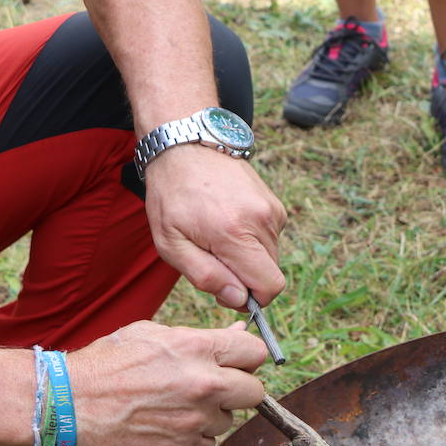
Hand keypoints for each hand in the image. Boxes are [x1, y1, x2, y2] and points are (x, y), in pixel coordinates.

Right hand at [66, 321, 267, 445]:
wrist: (65, 405)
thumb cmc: (105, 365)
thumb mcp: (151, 335)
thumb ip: (200, 338)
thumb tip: (239, 334)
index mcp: (197, 348)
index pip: (255, 352)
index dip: (247, 359)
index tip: (236, 364)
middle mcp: (203, 384)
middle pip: (255, 392)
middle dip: (238, 390)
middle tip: (211, 389)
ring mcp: (195, 420)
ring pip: (227, 420)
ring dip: (209, 416)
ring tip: (173, 407)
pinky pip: (207, 444)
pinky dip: (192, 438)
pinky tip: (165, 426)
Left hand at [143, 144, 287, 307]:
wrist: (186, 146)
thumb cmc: (172, 196)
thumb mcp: (170, 243)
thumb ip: (205, 275)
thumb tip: (239, 299)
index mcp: (235, 233)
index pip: (270, 286)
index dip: (251, 299)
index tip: (227, 290)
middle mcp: (262, 221)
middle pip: (270, 275)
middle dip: (244, 277)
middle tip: (212, 258)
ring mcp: (272, 211)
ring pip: (270, 258)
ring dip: (247, 257)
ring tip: (217, 234)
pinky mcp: (275, 205)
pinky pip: (270, 239)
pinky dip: (252, 240)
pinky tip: (229, 222)